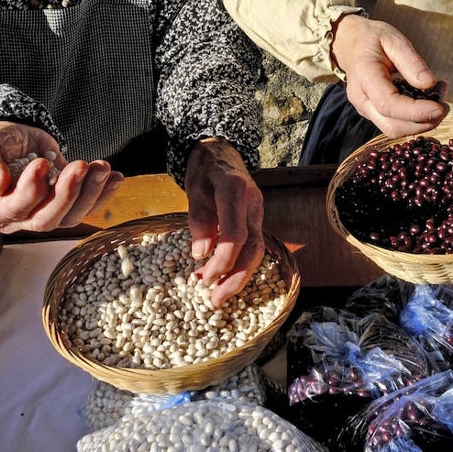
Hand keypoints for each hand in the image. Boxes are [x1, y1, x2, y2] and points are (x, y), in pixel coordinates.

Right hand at [0, 121, 123, 233]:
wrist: (17, 140)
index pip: (11, 210)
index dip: (29, 192)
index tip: (41, 164)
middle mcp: (13, 220)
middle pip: (44, 220)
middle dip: (66, 194)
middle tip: (80, 166)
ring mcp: (40, 215)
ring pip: (68, 217)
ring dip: (89, 192)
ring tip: (101, 167)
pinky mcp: (63, 207)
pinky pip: (84, 209)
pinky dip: (102, 194)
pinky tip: (114, 177)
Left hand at [184, 136, 264, 306]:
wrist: (221, 152)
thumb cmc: (205, 169)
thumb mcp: (194, 189)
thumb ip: (199, 220)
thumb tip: (201, 254)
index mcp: (236, 191)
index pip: (236, 234)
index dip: (222, 260)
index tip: (205, 278)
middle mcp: (253, 203)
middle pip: (254, 248)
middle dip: (236, 277)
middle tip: (215, 299)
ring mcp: (258, 212)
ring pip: (256, 251)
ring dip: (238, 276)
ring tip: (217, 294)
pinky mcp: (256, 219)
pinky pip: (252, 246)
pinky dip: (238, 264)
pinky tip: (221, 277)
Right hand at [330, 13, 447, 136]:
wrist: (350, 43)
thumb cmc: (372, 39)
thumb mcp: (393, 40)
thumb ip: (411, 61)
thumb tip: (429, 83)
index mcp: (364, 76)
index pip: (389, 104)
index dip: (416, 111)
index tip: (440, 107)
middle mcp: (361, 98)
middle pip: (391, 125)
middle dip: (422, 123)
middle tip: (445, 106)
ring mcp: (364, 108)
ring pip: (393, 130)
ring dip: (421, 123)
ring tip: (440, 102)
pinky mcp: (372, 113)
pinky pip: (393, 124)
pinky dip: (414, 119)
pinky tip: (428, 102)